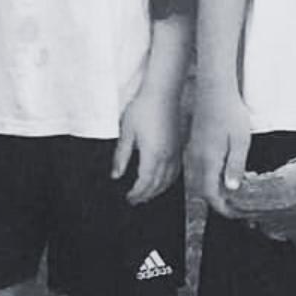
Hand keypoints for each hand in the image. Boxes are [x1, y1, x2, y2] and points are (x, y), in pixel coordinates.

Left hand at [115, 79, 182, 203]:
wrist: (162, 94)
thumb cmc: (143, 109)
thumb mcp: (126, 132)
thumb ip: (121, 156)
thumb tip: (116, 175)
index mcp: (153, 154)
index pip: (145, 182)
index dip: (137, 193)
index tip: (128, 198)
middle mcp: (167, 156)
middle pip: (157, 184)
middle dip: (146, 195)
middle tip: (134, 201)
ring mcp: (175, 152)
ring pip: (168, 180)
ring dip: (157, 190)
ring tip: (146, 195)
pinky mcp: (179, 147)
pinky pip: (175, 171)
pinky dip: (167, 181)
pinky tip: (161, 182)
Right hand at [188, 85, 250, 213]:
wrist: (214, 91)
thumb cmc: (229, 112)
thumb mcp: (240, 141)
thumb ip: (235, 166)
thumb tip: (231, 189)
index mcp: (208, 160)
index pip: (211, 194)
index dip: (224, 208)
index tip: (237, 213)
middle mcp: (196, 158)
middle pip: (201, 191)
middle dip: (218, 203)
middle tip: (237, 207)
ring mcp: (192, 151)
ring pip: (196, 181)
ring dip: (211, 192)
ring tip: (230, 195)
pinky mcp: (192, 144)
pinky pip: (195, 170)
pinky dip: (206, 180)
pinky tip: (218, 176)